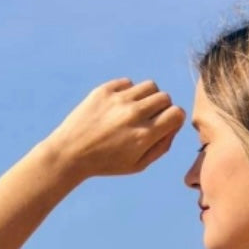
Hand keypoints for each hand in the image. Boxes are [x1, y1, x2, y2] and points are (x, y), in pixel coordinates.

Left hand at [44, 78, 186, 179]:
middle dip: (163, 108)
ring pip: (150, 86)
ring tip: (137, 109)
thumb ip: (161, 147)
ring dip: (148, 97)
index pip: (176, 114)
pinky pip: (128, 83)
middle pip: (165, 97)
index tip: (166, 124)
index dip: (175, 119)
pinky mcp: (104, 90)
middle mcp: (133, 115)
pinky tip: (119, 106)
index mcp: (144, 136)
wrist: (71, 152)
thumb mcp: (138, 165)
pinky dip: (129, 92)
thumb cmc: (107, 162)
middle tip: (150, 119)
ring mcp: (118, 100)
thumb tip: (175, 125)